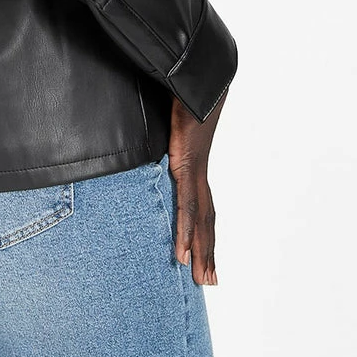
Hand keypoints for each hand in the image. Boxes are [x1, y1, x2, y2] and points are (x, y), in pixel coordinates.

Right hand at [167, 87, 227, 285]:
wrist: (194, 75)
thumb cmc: (181, 92)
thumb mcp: (164, 121)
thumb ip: (157, 135)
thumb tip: (146, 137)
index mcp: (193, 165)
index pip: (200, 205)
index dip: (203, 231)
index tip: (202, 253)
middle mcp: (197, 172)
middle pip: (206, 220)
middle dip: (208, 251)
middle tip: (210, 281)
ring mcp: (194, 170)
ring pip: (200, 220)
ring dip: (201, 250)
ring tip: (201, 278)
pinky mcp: (187, 165)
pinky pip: (186, 206)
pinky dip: (186, 231)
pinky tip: (184, 252)